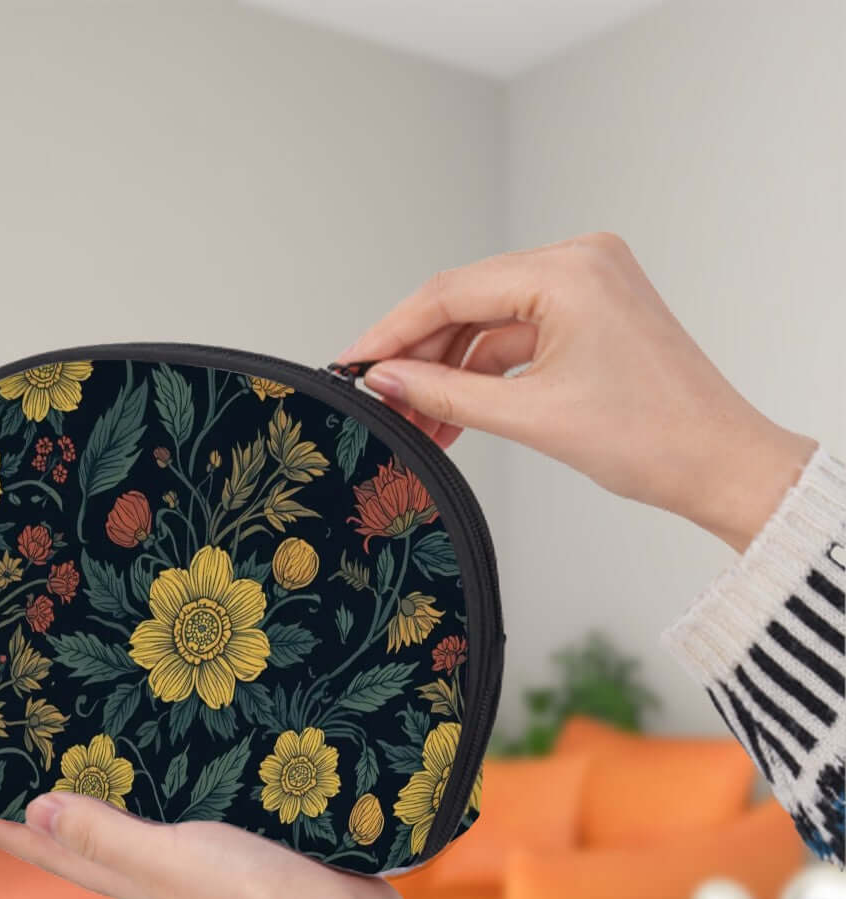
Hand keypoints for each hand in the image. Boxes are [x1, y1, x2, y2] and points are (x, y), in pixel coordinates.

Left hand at [0, 792, 420, 898]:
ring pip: (138, 820)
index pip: (52, 849)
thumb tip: (34, 810)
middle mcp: (160, 870)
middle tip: (13, 763)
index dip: (4, 829)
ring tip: (83, 754)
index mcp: (135, 876)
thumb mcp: (169, 862)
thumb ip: (107, 837)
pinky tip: (180, 764)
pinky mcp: (246, 845)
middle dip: (46, 804)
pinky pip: (190, 812)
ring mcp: (203, 861)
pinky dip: (169, 790)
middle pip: (86, 834)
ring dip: (105, 794)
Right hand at [341, 233, 816, 552]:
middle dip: (420, 357)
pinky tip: (456, 412)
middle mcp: (580, 261)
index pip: (452, 291)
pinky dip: (485, 372)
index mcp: (569, 271)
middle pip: (467, 301)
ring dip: (450, 371)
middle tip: (381, 402)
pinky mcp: (591, 311)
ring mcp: (589, 284)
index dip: (392, 331)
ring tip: (419, 422)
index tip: (352, 362)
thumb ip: (445, 393)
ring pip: (489, 321)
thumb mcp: (530, 416)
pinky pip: (518, 334)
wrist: (719, 463)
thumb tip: (385, 380)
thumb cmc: (653, 438)